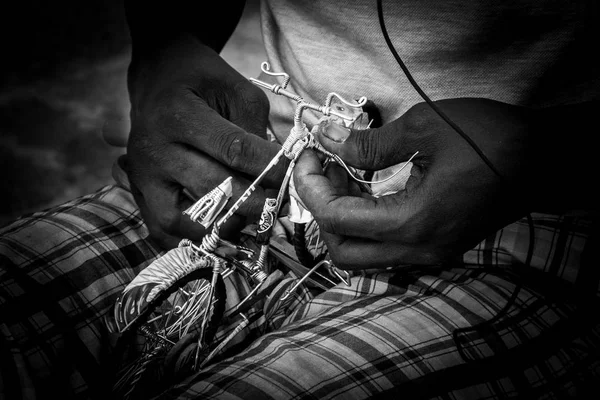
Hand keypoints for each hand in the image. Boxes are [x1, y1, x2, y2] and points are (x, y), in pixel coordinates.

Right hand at [126, 36, 285, 248]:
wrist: (157, 77)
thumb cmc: (202, 80)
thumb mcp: (236, 89)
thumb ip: (255, 129)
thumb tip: (274, 172)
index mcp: (179, 114)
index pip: (233, 151)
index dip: (269, 169)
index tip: (295, 176)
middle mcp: (154, 148)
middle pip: (212, 188)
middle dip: (256, 201)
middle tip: (282, 204)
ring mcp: (142, 174)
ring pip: (184, 219)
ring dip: (224, 225)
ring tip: (252, 219)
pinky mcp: (139, 191)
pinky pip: (164, 229)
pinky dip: (194, 236)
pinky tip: (222, 229)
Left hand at [294, 98, 538, 268]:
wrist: (544, 159)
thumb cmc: (492, 140)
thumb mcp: (424, 129)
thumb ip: (368, 142)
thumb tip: (327, 139)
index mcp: (411, 223)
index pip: (336, 219)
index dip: (310, 186)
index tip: (307, 154)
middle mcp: (417, 250)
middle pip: (341, 251)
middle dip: (320, 209)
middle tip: (322, 167)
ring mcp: (428, 253)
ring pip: (362, 254)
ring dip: (341, 217)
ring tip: (343, 172)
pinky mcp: (435, 246)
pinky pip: (384, 248)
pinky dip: (364, 222)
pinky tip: (366, 186)